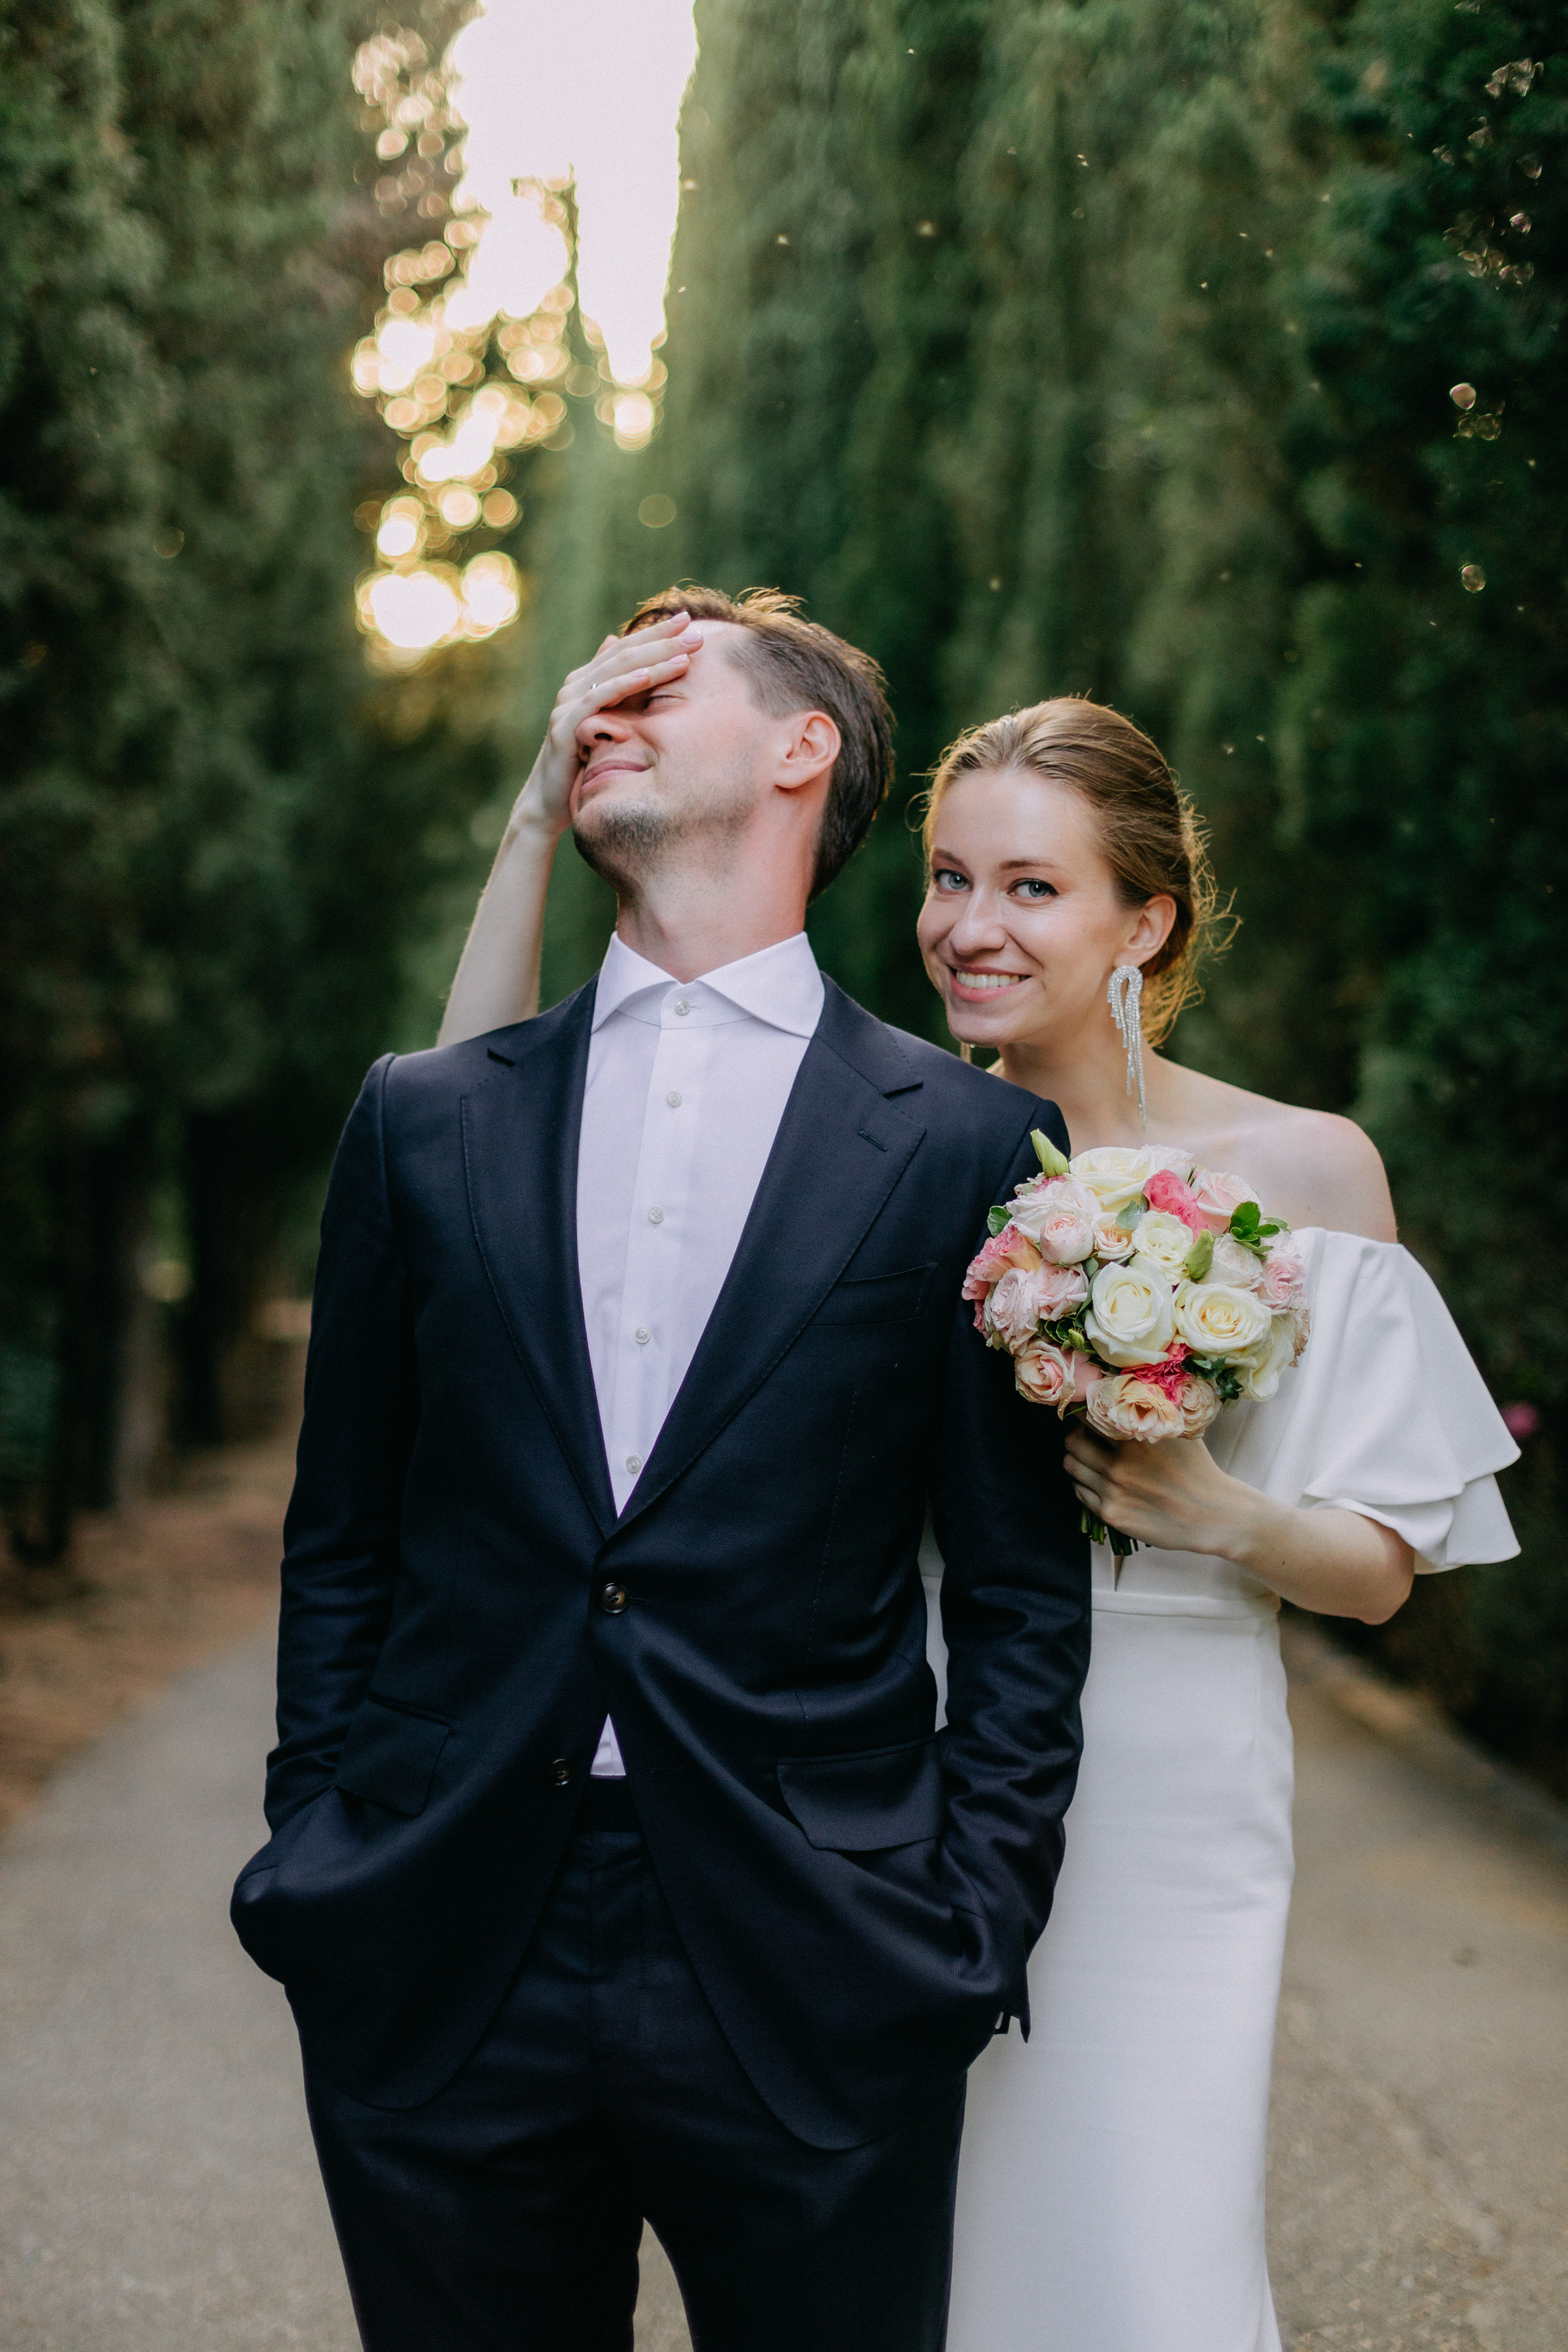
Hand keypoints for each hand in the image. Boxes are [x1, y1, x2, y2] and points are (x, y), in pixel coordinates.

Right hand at [510, 610, 703, 835]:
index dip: (657, 633)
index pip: (626, 649)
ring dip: (653, 659)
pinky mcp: (565, 725)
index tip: (689, 620)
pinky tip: (647, 675)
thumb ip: (615, 693)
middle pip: (624, 654)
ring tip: (684, 651)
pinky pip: (598, 698)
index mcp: (586, 682)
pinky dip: (623, 685)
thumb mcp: (605, 727)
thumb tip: (617, 648)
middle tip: (694, 628)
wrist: (549, 803)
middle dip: (661, 640)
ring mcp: (568, 704)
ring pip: (615, 671)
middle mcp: (575, 687)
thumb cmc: (583, 765)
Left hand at [1062, 1424, 1252, 1558]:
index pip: (1087, 1415)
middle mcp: (1117, 1464)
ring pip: (1071, 1467)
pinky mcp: (1111, 1514)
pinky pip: (1081, 1493)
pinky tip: (1102, 1482)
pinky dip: (1085, 1484)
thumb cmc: (1197, 1468)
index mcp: (1134, 1438)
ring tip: (1093, 1458)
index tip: (1087, 1410)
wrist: (1212, 1515)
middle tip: (1087, 1436)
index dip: (1083, 1410)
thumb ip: (1150, 1412)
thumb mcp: (1178, 1431)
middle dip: (1076, 1436)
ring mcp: (1112, 1491)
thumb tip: (1125, 1385)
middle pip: (1071, 1442)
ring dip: (1077, 1460)